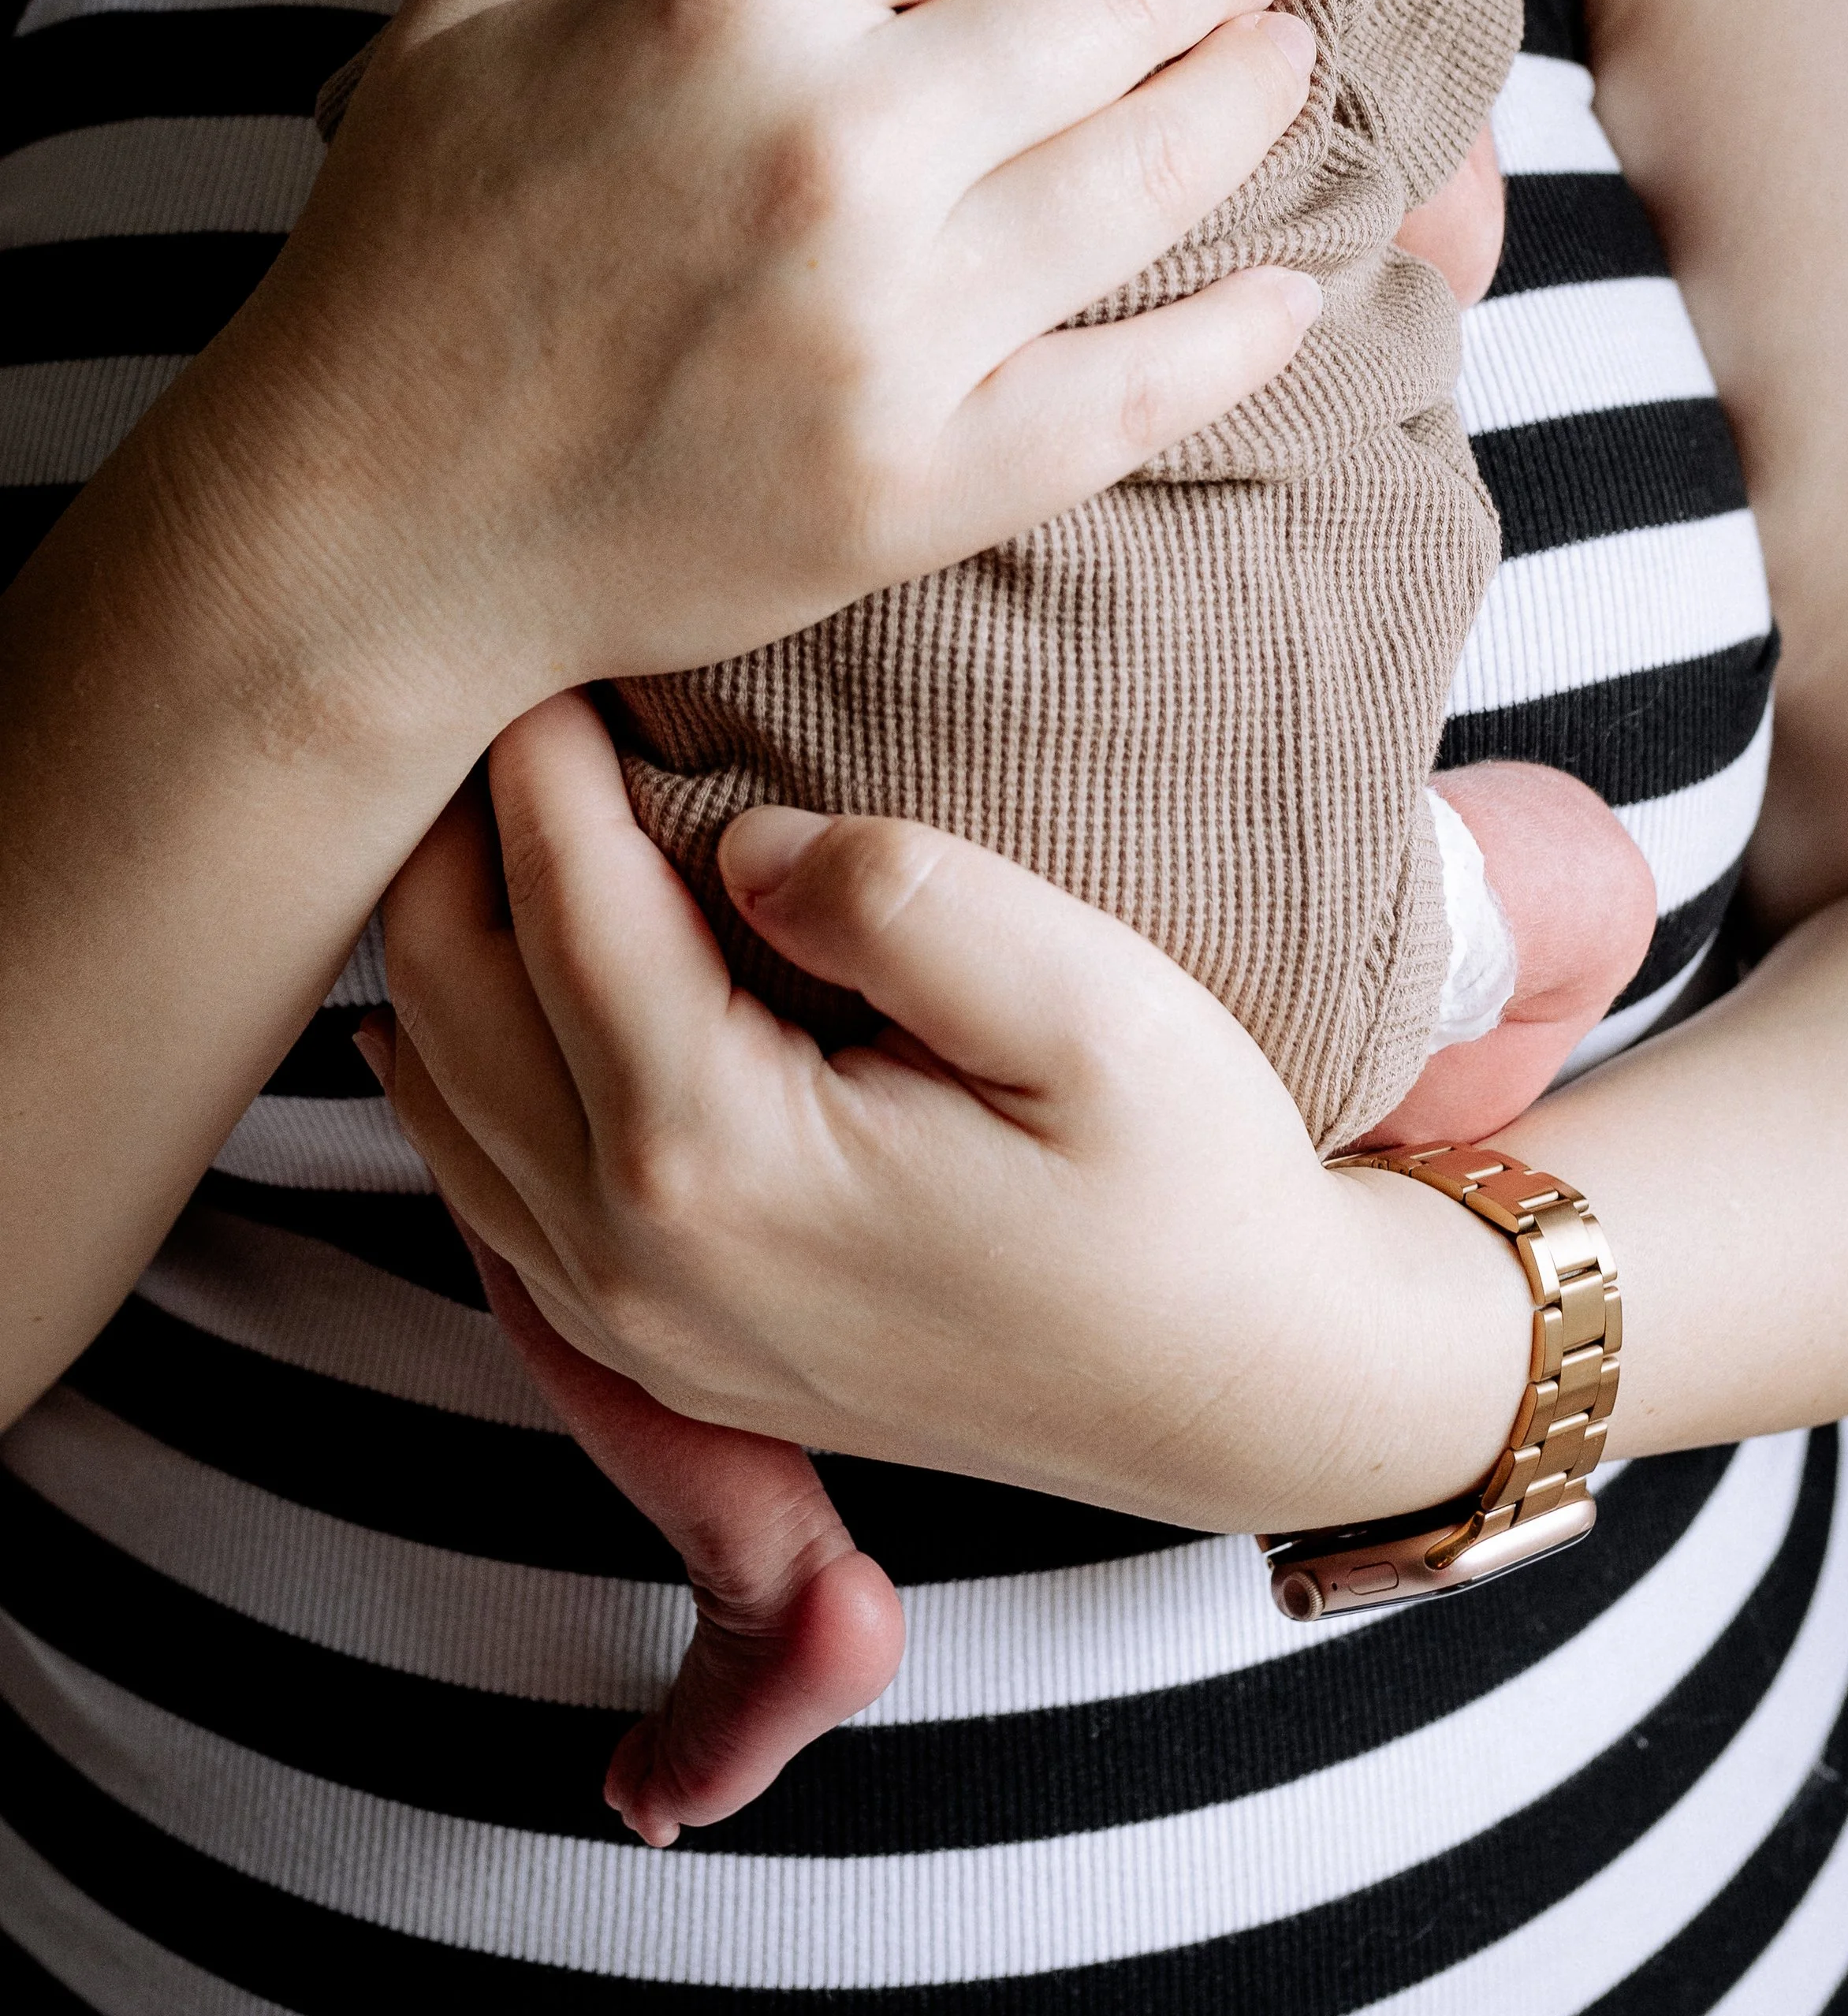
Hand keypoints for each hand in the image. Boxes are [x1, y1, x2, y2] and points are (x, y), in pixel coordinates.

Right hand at [190, 0, 1315, 742]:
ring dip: (1248, 102)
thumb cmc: (418, 238)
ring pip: (1153, 178)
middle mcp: (830, 151)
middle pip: (1110, 5)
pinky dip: (1243, 335)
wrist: (366, 525)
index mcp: (722, 2)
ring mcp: (889, 334)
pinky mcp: (922, 489)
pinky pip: (1140, 391)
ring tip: (1283, 67)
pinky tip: (1293, 289)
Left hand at [369, 691, 1529, 1534]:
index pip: (561, 901)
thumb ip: (902, 898)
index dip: (543, 747)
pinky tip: (491, 969)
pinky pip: (479, 1178)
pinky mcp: (654, 1349)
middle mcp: (633, 1260)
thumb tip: (743, 837)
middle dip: (457, 824)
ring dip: (445, 929)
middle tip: (515, 684)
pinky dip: (457, 1054)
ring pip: (434, 1085)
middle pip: (446, 989)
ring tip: (503, 795)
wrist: (1244, 1388)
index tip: (559, 627)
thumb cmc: (1193, 1188)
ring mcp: (630, 1324)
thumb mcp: (1092, 1010)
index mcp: (721, 1161)